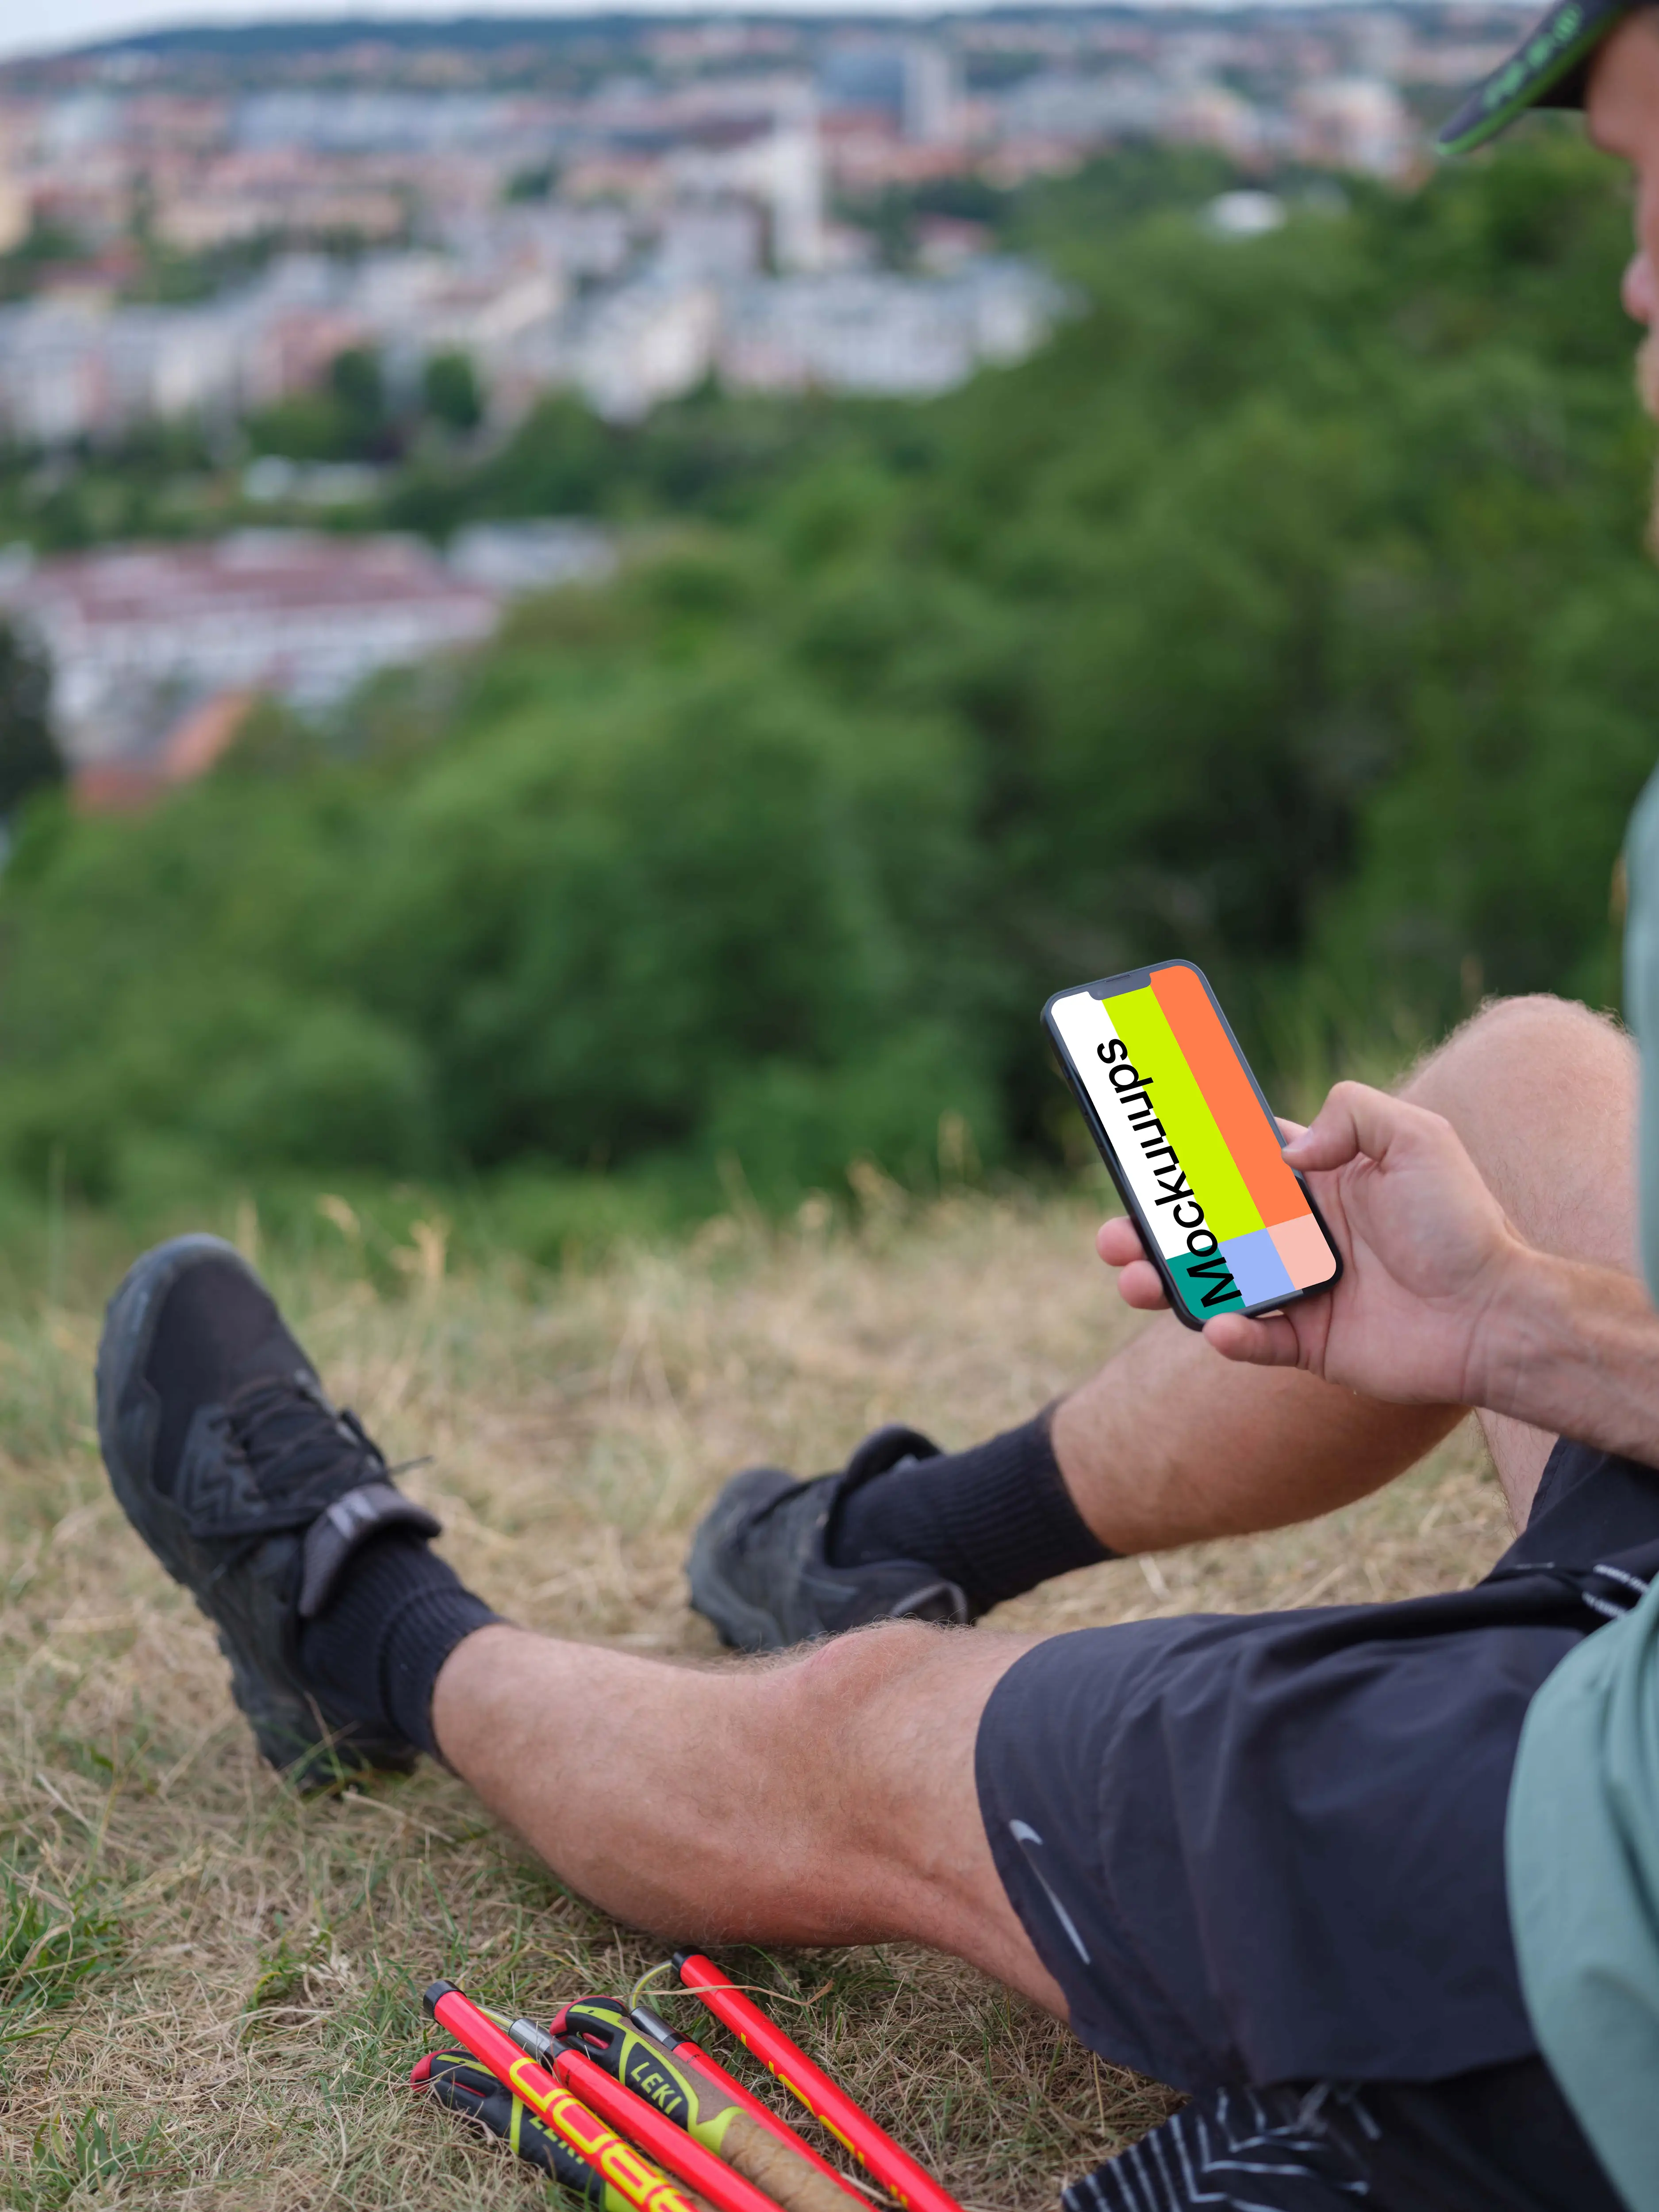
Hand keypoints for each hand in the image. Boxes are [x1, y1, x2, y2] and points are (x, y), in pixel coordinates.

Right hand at [1095, 1081, 1529, 1404]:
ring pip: (1214, 1285)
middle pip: (1207, 1229)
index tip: (1143, 1154)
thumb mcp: (1417, 1138)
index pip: (1237, 1165)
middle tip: (1114, 1234)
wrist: (1495, 1314)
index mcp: (1318, 1183)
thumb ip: (1350, 1113)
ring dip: (1168, 1282)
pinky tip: (1220, 1327)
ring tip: (1133, 1281)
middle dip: (1153, 1230)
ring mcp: (1302, 1291)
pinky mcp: (1311, 1343)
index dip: (1188, 1160)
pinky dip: (1231, 1336)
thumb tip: (1287, 1150)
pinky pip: (1256, 1342)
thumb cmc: (1462, 1223)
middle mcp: (1301, 1235)